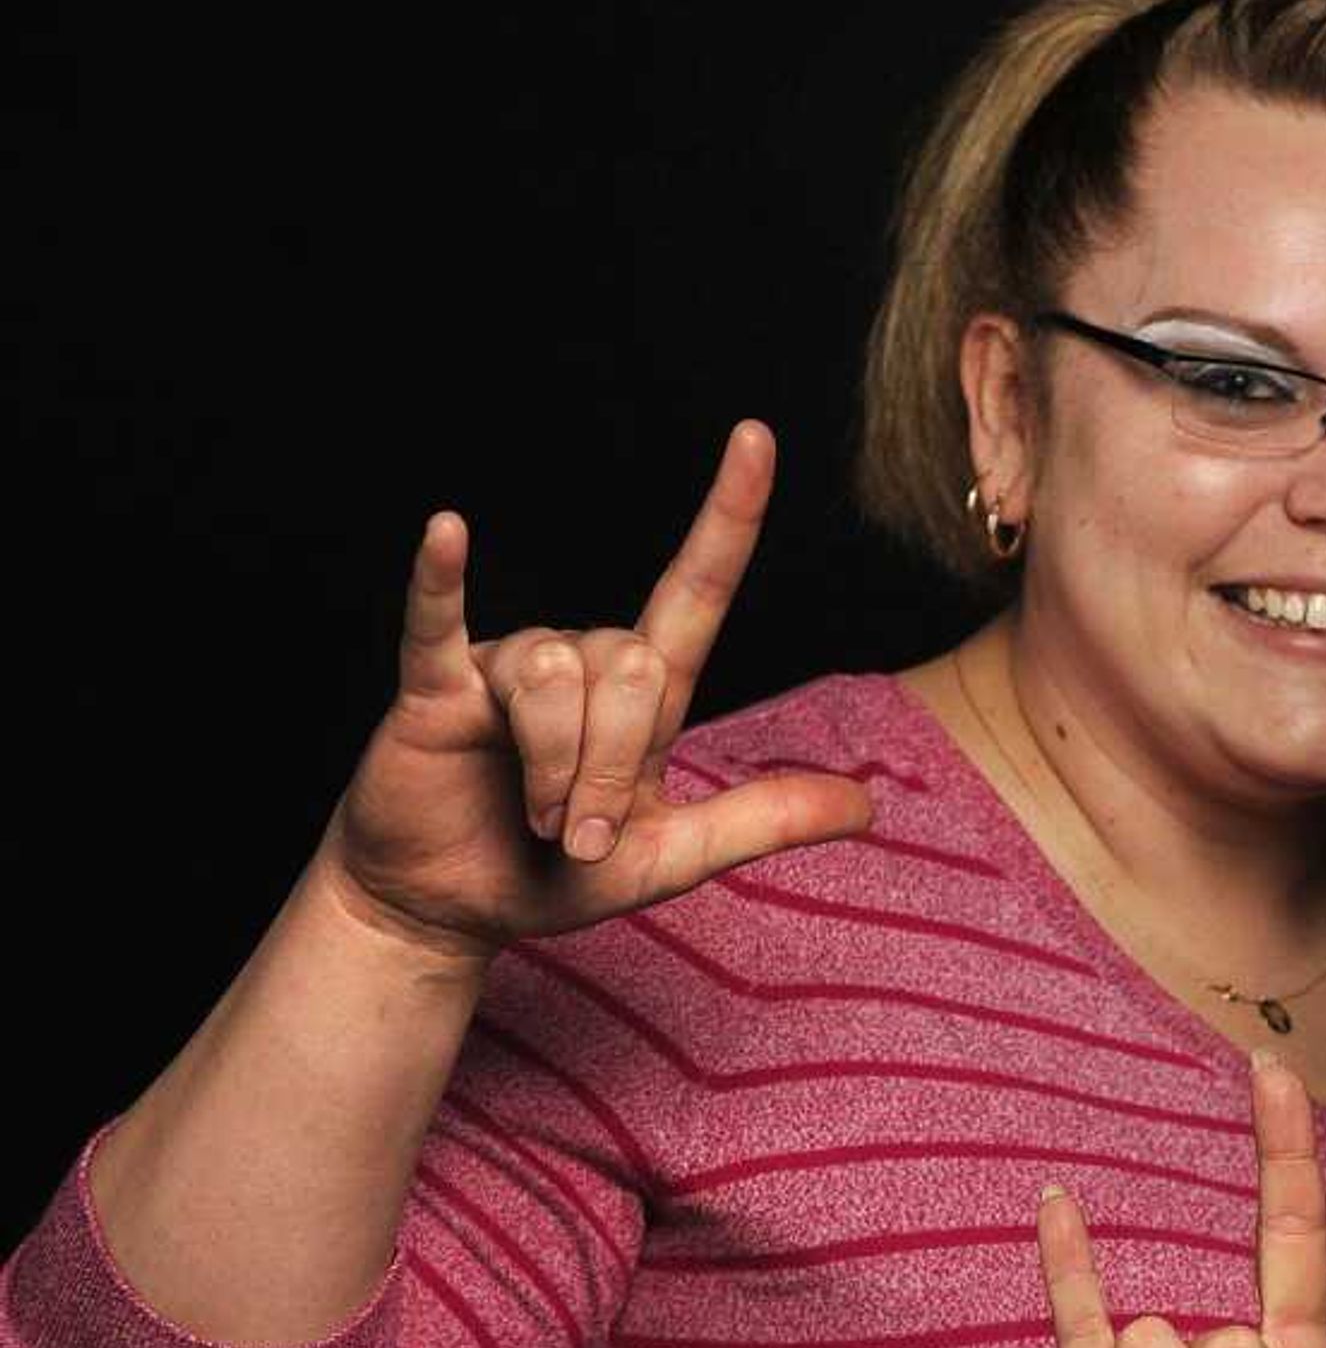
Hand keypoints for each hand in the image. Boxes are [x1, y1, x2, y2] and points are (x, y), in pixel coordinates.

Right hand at [318, 422, 874, 962]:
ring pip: (557, 679)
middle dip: (612, 768)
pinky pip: (439, 621)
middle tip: (578, 830)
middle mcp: (582, 663)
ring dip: (553, 767)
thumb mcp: (676, 855)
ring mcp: (507, 668)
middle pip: (634, 666)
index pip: (698, 587)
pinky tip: (447, 531)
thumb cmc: (559, 876)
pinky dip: (442, 578)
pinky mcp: (435, 688)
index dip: (728, 516)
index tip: (757, 437)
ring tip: (533, 813)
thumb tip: (868, 806)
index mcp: (646, 696)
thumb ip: (764, 819)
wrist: (455, 911)